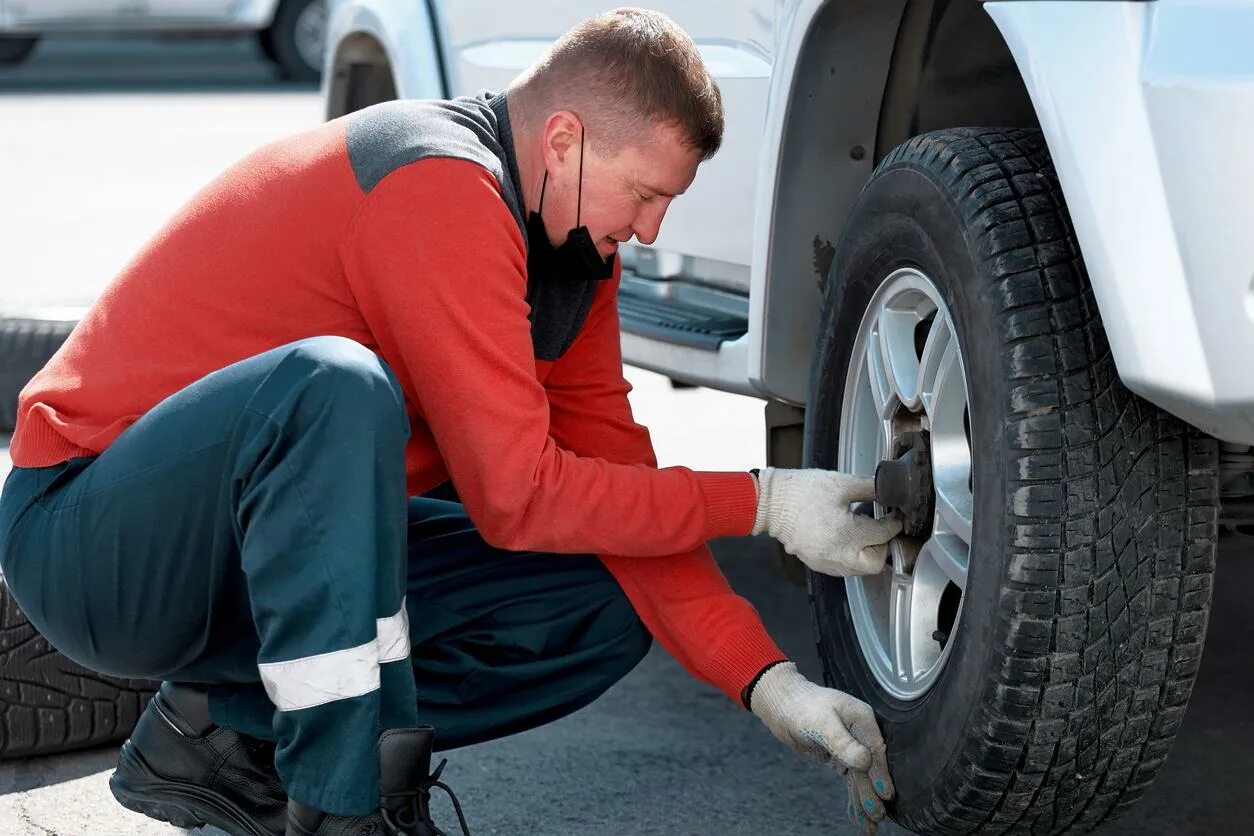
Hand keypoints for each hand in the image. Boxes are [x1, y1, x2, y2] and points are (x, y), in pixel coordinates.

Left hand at [749, 662, 892, 833]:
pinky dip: (853, 797)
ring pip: (861, 777)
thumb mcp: (821, 722)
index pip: (875, 749)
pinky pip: (851, 780)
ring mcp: (852, 746)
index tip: (885, 794)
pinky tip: (857, 816)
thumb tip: (865, 761)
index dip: (880, 773)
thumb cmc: (802, 706)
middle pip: (870, 767)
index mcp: (862, 718)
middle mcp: (861, 733)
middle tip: (876, 816)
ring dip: (865, 801)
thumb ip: (843, 742)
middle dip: (873, 793)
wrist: (783, 706)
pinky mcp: (842, 757)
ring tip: (870, 825)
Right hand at [751, 468, 902, 575]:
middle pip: (876, 563)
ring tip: (863, 533)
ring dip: (867, 553)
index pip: (883, 534)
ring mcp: (826, 562)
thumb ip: (870, 487)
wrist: (769, 503)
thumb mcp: (841, 483)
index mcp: (847, 534)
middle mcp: (838, 554)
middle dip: (883, 546)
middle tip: (880, 528)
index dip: (894, 523)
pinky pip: (842, 568)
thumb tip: (889, 489)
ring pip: (859, 569)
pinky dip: (850, 557)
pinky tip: (846, 539)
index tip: (895, 515)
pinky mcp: (816, 563)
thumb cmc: (801, 492)